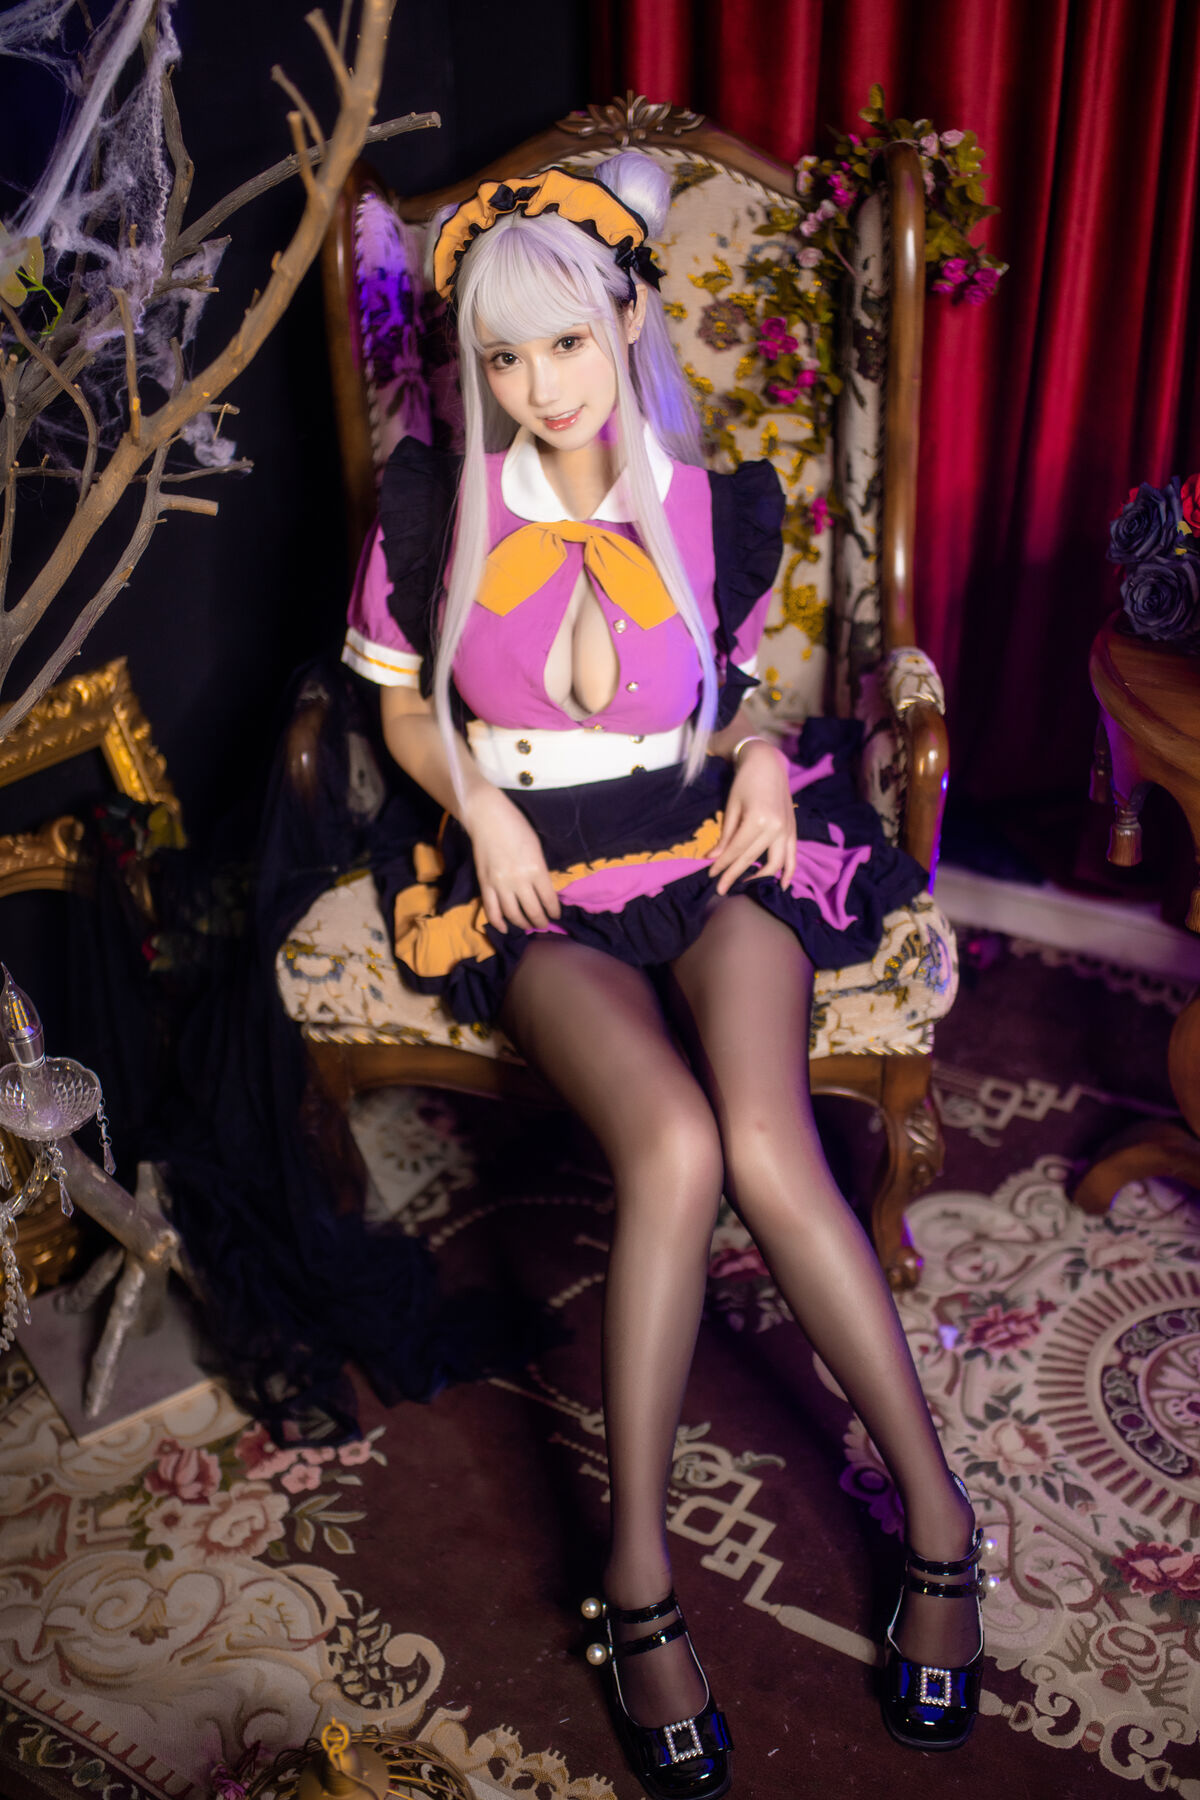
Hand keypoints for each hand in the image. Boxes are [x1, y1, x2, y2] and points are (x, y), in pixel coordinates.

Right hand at [462, 783, 562, 933]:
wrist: (488, 818)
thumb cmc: (517, 827)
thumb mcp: (537, 848)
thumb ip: (540, 871)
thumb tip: (544, 890)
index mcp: (536, 869)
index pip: (549, 900)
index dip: (554, 911)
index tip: (556, 915)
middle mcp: (519, 881)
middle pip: (533, 911)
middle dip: (540, 921)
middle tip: (544, 924)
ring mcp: (500, 885)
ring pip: (513, 915)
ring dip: (523, 924)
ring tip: (528, 925)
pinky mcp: (485, 885)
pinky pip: (491, 910)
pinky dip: (498, 922)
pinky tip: (505, 928)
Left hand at [708, 740, 796, 894]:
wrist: (768, 764)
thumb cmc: (745, 782)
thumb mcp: (731, 807)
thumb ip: (726, 835)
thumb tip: (713, 858)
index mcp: (757, 819)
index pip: (736, 850)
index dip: (722, 865)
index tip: (711, 876)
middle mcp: (775, 827)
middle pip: (751, 859)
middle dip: (734, 875)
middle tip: (721, 889)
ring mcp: (787, 830)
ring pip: (774, 863)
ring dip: (760, 879)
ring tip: (745, 888)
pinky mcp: (793, 830)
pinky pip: (793, 857)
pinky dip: (789, 872)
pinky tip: (781, 885)